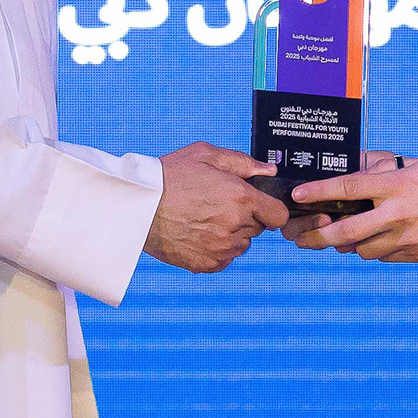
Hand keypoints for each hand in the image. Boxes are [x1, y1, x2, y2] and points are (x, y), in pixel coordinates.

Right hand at [148, 141, 283, 272]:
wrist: (138, 206)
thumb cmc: (169, 175)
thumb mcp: (206, 155)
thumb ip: (243, 163)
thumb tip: (269, 170)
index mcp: (241, 198)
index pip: (278, 215)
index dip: (270, 210)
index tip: (258, 206)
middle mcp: (235, 225)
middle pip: (258, 229)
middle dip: (245, 218)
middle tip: (217, 206)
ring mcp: (222, 248)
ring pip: (241, 244)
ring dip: (231, 235)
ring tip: (203, 219)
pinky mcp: (207, 263)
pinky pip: (224, 259)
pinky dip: (216, 250)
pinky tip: (197, 234)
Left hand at [291, 154, 417, 262]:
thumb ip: (389, 174)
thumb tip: (360, 175)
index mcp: (397, 186)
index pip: (347, 189)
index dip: (318, 192)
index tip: (299, 195)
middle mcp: (398, 214)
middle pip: (346, 231)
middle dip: (318, 236)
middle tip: (302, 238)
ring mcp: (408, 238)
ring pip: (363, 250)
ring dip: (350, 245)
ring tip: (345, 238)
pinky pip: (386, 258)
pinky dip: (376, 251)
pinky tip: (377, 242)